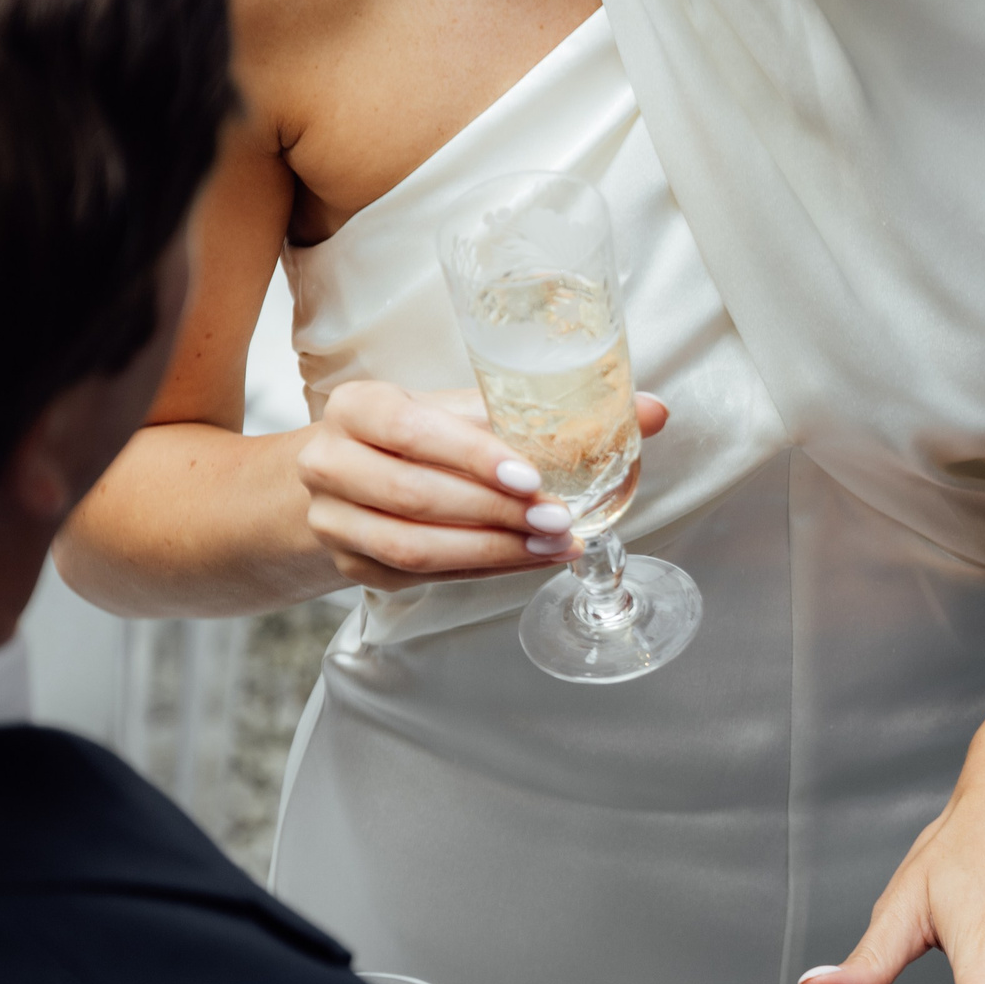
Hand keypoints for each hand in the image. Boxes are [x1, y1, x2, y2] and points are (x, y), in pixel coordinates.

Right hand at [295, 381, 669, 592]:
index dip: (473, 456)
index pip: (413, 430)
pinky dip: (485, 570)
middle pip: (417, 496)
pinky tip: (531, 559)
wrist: (345, 480)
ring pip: (417, 546)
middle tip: (561, 520)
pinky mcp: (355, 565)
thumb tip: (653, 411)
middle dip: (497, 513)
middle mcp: (331, 461)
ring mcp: (336, 520)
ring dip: (494, 550)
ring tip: (554, 544)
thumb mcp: (463, 411)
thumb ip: (546, 409)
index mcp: (357, 407)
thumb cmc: (416, 438)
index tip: (532, 475)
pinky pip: (425, 576)